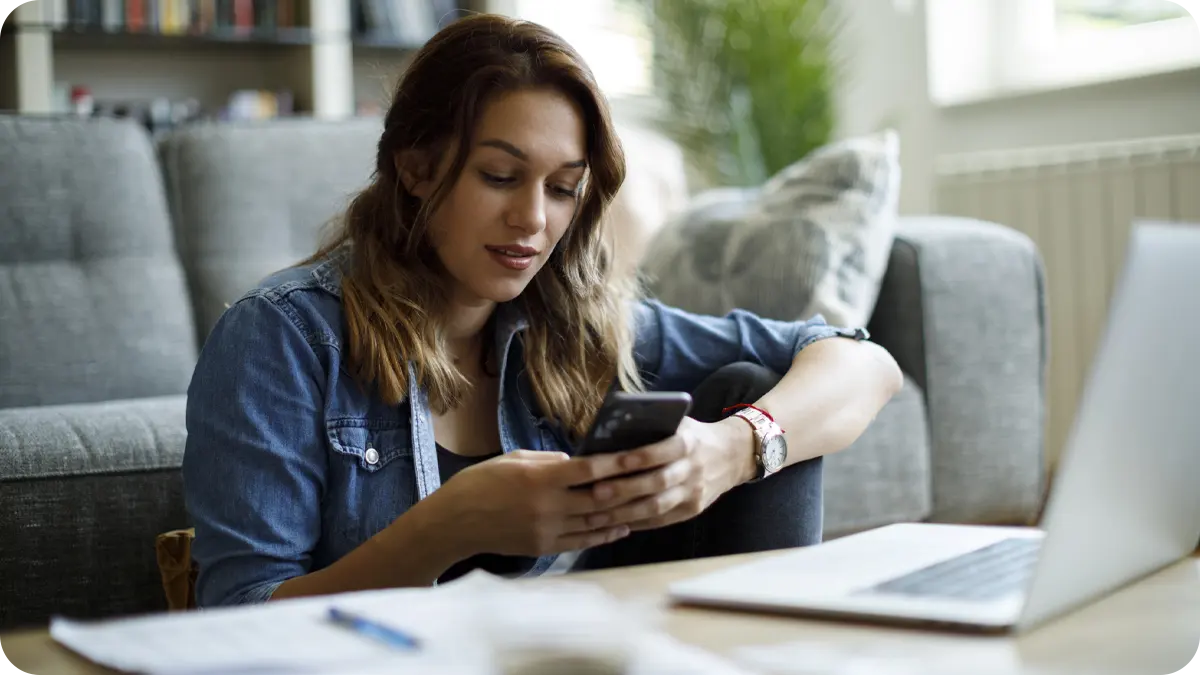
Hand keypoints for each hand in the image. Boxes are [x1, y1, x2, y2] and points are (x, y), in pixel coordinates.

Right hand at [431, 450, 633, 557]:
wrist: (455, 521)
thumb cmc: (481, 482)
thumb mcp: (514, 458)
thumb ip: (549, 461)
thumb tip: (578, 462)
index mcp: (540, 478)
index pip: (588, 470)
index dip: (616, 463)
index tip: (638, 455)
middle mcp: (548, 506)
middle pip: (599, 499)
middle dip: (628, 490)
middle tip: (653, 481)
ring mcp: (547, 529)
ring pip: (595, 523)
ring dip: (623, 514)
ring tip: (645, 505)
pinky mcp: (544, 547)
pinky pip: (582, 541)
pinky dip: (604, 534)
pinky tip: (620, 527)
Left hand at [579, 417, 755, 532]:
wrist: (732, 456)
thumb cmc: (693, 435)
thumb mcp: (680, 424)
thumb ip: (653, 428)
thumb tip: (611, 432)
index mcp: (689, 443)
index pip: (664, 451)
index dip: (640, 457)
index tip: (614, 461)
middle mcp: (693, 469)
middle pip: (657, 483)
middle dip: (624, 489)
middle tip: (595, 493)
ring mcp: (694, 493)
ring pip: (657, 507)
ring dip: (625, 513)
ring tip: (596, 515)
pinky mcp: (692, 510)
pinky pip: (661, 520)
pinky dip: (637, 523)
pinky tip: (615, 524)